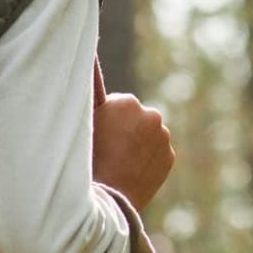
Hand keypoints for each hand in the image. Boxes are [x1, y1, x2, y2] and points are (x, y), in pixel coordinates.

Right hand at [92, 91, 174, 211]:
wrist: (107, 201)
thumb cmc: (86, 159)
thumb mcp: (83, 121)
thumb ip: (88, 87)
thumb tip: (89, 51)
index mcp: (127, 103)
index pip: (115, 105)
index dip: (104, 121)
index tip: (99, 136)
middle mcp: (151, 115)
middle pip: (134, 118)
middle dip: (124, 129)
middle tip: (107, 151)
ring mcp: (163, 137)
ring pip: (147, 135)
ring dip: (136, 144)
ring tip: (118, 164)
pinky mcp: (170, 157)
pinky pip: (156, 153)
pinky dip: (146, 159)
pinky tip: (131, 171)